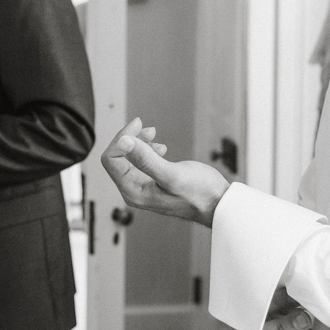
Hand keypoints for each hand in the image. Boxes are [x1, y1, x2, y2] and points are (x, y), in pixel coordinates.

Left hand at [100, 117, 229, 227]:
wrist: (218, 204)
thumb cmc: (199, 193)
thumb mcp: (171, 174)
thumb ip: (145, 159)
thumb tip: (121, 142)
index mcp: (133, 191)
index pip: (111, 159)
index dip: (122, 138)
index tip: (139, 125)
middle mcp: (133, 191)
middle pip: (117, 158)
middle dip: (130, 139)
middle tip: (148, 127)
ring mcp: (142, 187)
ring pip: (128, 158)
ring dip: (138, 142)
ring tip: (154, 134)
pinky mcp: (152, 183)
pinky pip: (140, 162)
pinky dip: (147, 150)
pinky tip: (160, 148)